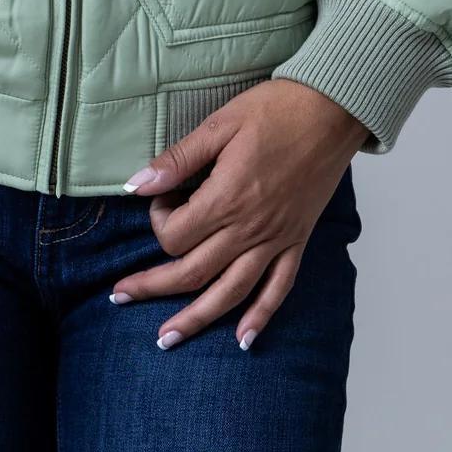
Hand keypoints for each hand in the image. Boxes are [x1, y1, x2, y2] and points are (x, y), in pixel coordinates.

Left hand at [111, 78, 369, 350]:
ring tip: (167, 340)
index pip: (176, 235)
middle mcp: (250, 228)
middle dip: (153, 287)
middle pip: (194, 272)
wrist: (332, 111)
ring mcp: (276, 239)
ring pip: (231, 292)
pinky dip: (261, 317)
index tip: (161, 199)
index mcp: (227, 198)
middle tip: (119, 297)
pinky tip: (243, 340)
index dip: (157, 222)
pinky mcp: (297, 241)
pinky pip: (279, 289)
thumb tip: (136, 186)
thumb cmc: (275, 111)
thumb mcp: (219, 124)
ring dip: (196, 319)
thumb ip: (178, 160)